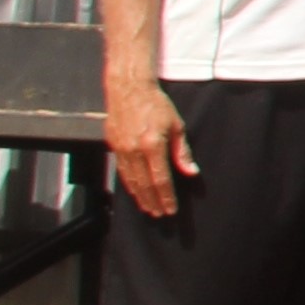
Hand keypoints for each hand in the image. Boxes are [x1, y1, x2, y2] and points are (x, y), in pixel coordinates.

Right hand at [106, 74, 192, 218]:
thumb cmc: (156, 104)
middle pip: (144, 184)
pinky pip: (122, 171)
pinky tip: (136, 192)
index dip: (166, 197)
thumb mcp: (176, 125)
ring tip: (149, 208)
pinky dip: (129, 184)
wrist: (128, 89)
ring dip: (140, 197)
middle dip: (153, 202)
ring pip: (131, 180)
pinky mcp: (112, 146)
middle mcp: (134, 150)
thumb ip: (182, 152)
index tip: (171, 209)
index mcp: (152, 145)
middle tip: (160, 215)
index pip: (161, 179)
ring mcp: (121, 149)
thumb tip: (191, 172)